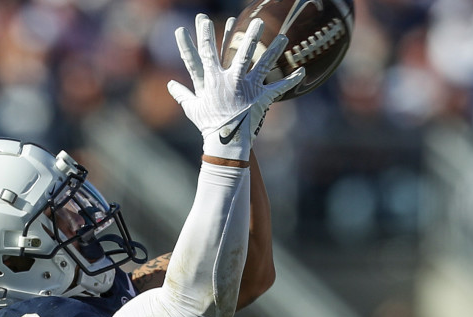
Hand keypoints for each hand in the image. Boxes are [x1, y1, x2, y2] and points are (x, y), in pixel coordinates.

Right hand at [168, 14, 304, 160]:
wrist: (225, 142)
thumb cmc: (208, 126)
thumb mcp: (193, 108)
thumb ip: (182, 94)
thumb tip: (170, 85)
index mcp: (214, 79)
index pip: (207, 51)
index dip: (204, 34)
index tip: (203, 19)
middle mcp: (232, 80)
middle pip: (242, 52)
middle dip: (250, 35)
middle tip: (257, 21)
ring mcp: (248, 88)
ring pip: (264, 64)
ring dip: (274, 49)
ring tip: (283, 36)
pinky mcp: (261, 98)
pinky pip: (279, 88)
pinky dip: (291, 79)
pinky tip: (302, 70)